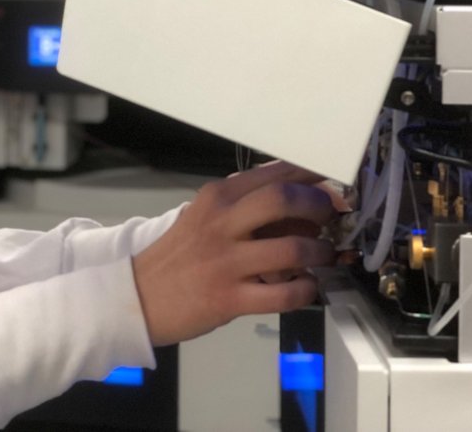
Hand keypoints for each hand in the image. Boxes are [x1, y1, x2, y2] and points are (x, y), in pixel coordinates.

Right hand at [131, 160, 336, 346]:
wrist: (140, 296)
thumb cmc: (179, 255)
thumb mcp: (204, 217)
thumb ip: (244, 207)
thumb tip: (299, 200)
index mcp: (216, 197)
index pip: (272, 173)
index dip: (311, 176)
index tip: (331, 182)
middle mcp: (221, 223)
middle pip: (284, 199)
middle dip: (318, 206)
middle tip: (328, 218)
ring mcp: (226, 261)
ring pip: (294, 249)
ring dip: (320, 253)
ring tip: (321, 256)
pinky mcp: (231, 298)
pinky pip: (285, 295)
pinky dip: (307, 290)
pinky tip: (305, 287)